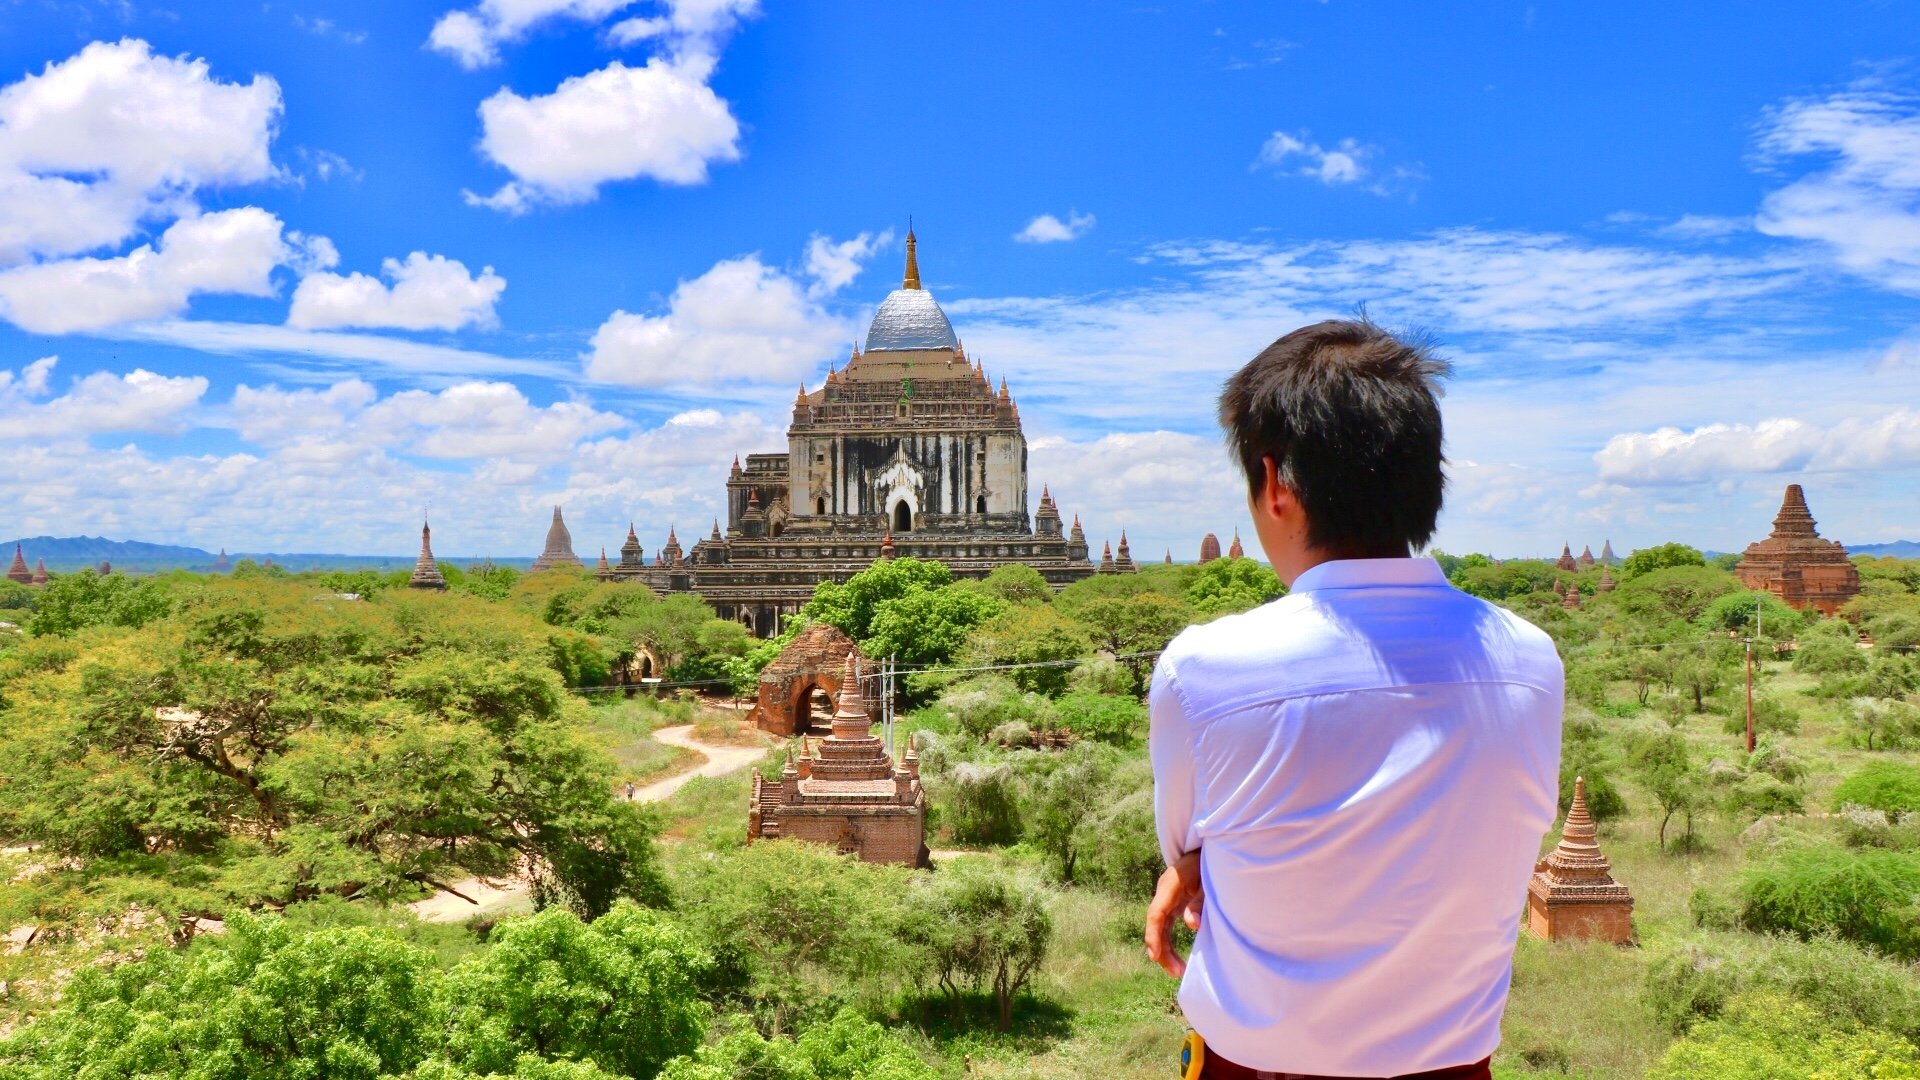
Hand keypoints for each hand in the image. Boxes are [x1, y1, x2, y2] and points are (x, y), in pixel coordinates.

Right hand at [1144, 849, 1203, 977]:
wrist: (1206, 849)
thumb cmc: (1209, 864)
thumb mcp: (1207, 882)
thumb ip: (1199, 903)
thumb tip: (1191, 926)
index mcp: (1169, 886)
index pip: (1156, 914)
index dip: (1153, 935)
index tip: (1154, 956)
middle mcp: (1164, 893)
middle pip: (1156, 925)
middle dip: (1162, 950)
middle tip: (1175, 972)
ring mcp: (1166, 898)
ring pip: (1159, 928)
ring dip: (1165, 950)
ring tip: (1177, 971)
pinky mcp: (1172, 904)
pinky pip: (1165, 926)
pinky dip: (1169, 942)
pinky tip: (1176, 959)